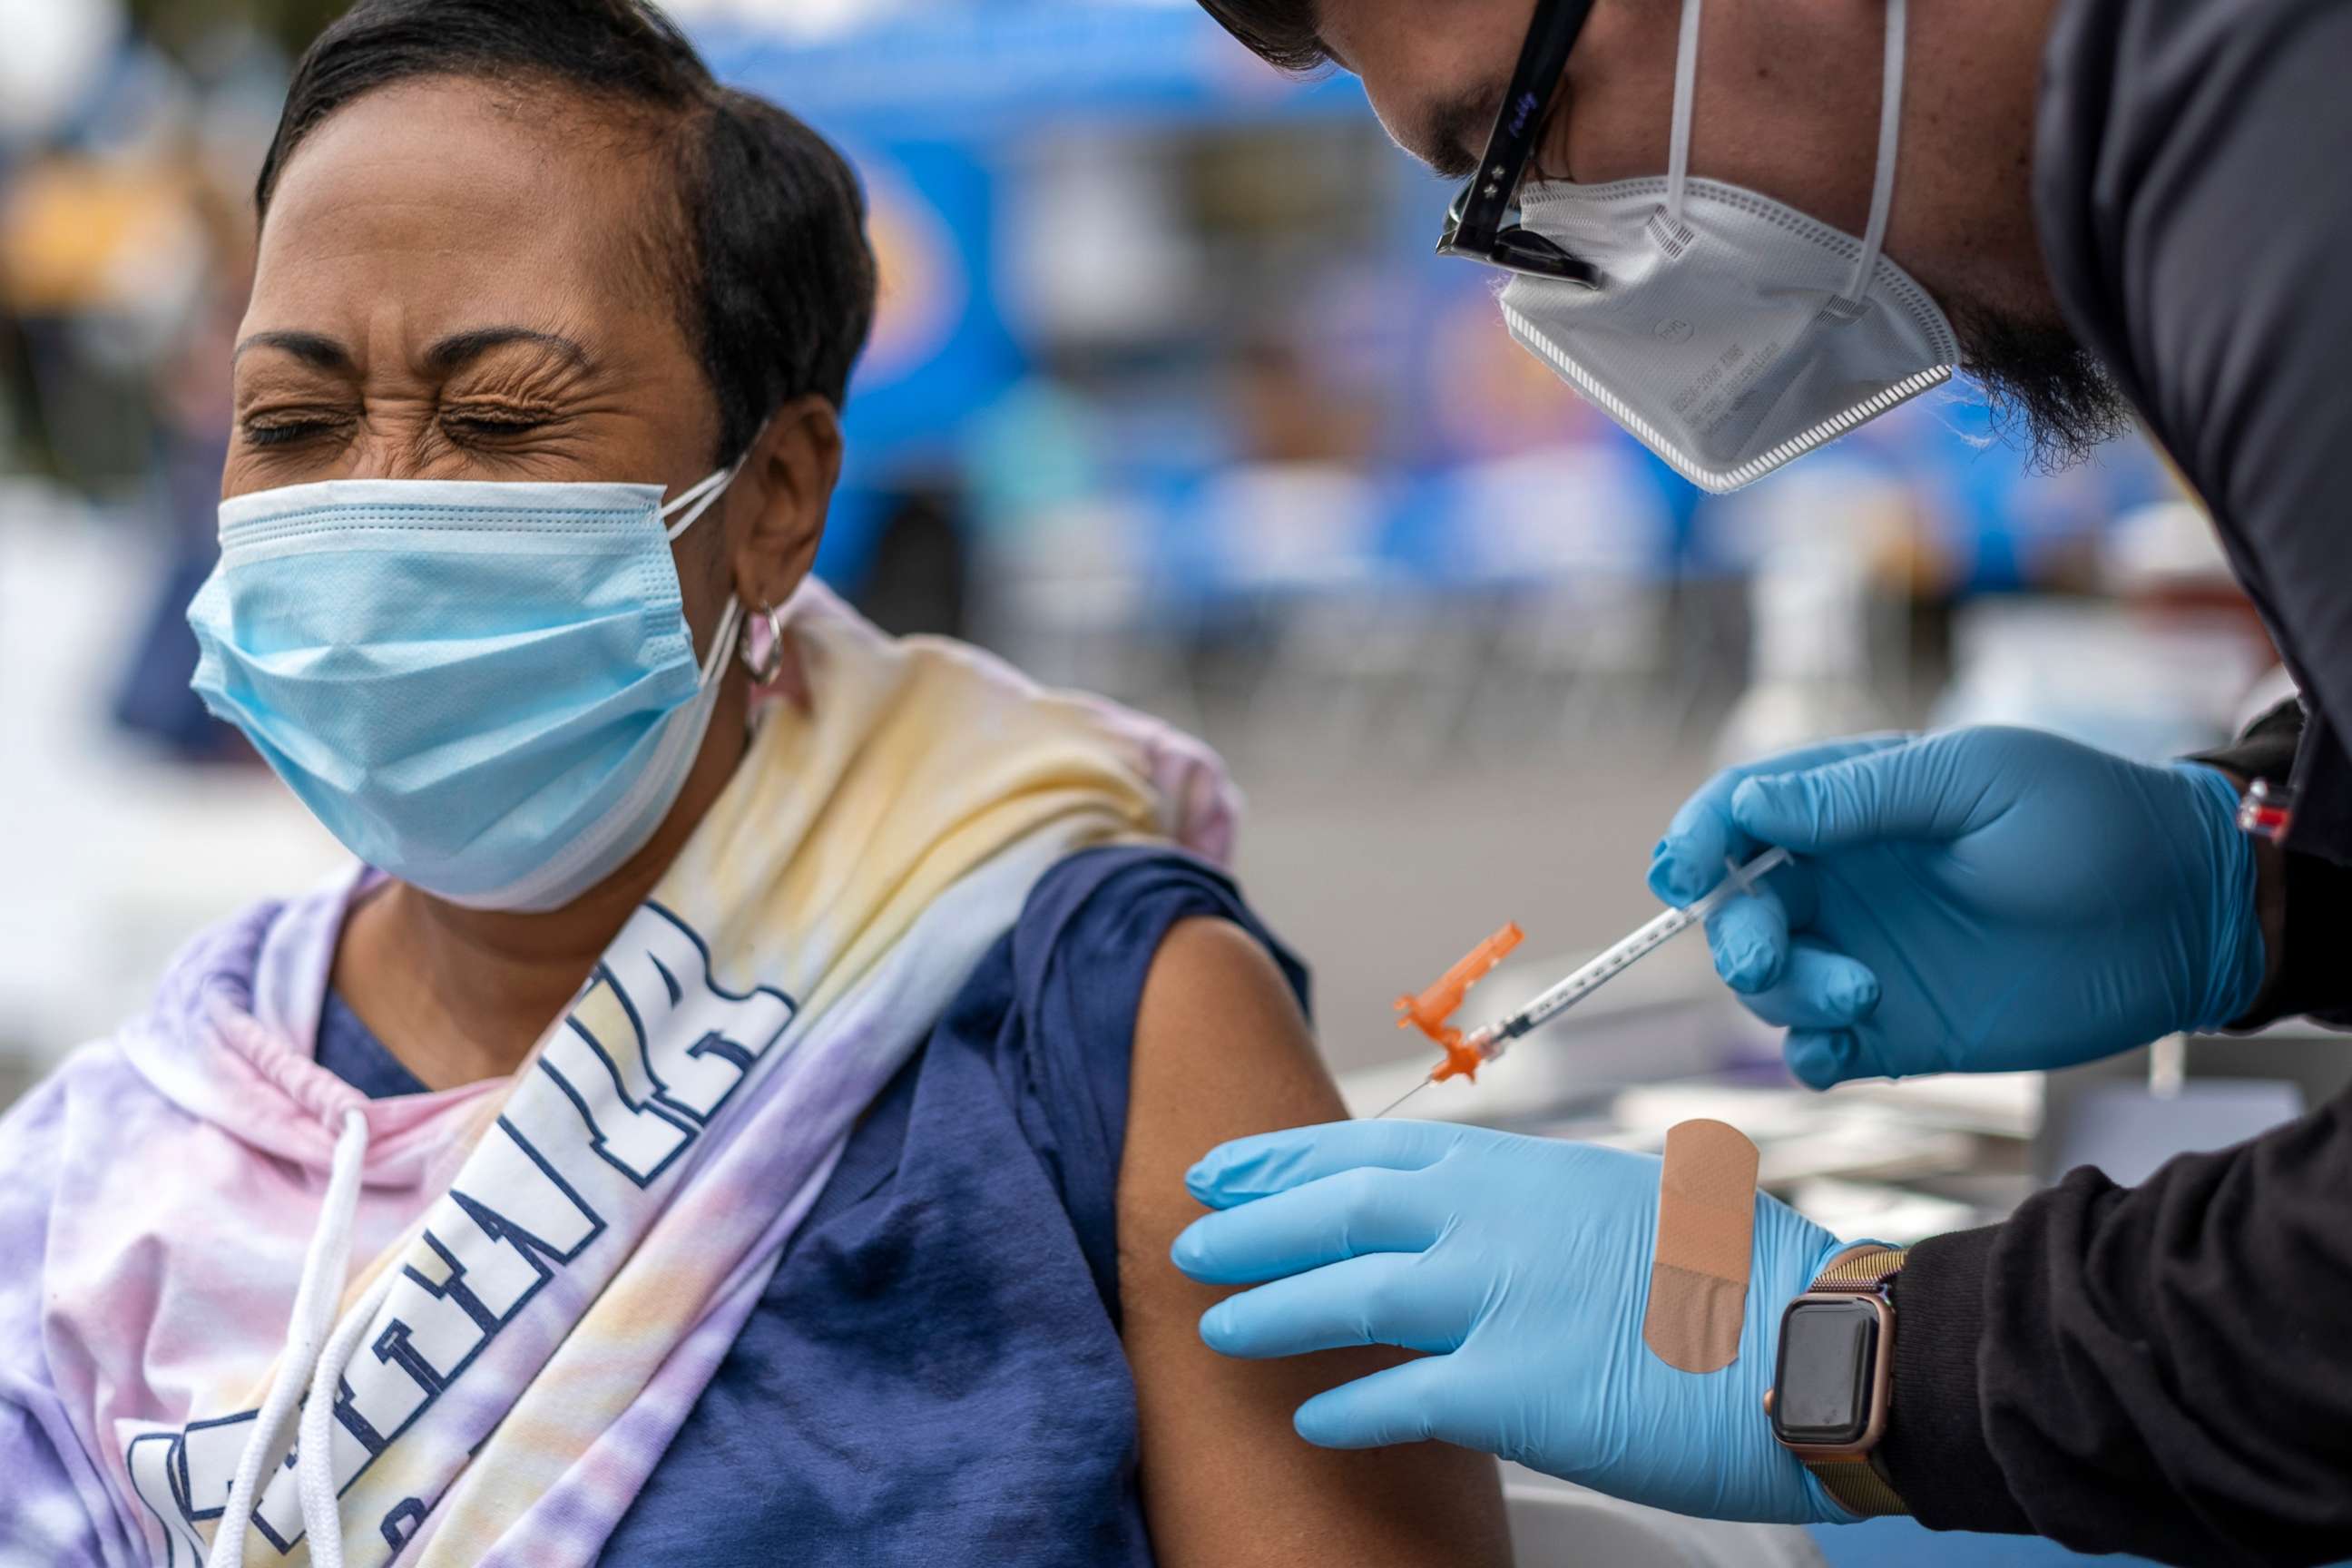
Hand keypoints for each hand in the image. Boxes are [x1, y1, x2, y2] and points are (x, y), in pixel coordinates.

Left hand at [1172, 1120, 1851, 1523]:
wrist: (1819, 1340)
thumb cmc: (1740, 1275)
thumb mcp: (1626, 1198)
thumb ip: (1537, 1204)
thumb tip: (1476, 1216)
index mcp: (1523, 1169)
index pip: (1375, 1149)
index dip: (1287, 1159)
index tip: (1225, 1167)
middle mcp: (1497, 1221)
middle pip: (1341, 1211)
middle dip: (1253, 1223)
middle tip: (1189, 1236)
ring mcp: (1502, 1300)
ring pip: (1348, 1295)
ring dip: (1271, 1309)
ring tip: (1215, 1327)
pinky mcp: (1519, 1388)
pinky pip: (1401, 1398)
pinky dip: (1348, 1410)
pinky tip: (1312, 1423)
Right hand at [1649, 727, 2264, 1087]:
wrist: (2187, 916)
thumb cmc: (2091, 820)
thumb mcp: (1975, 779)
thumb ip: (1857, 795)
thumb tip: (1748, 803)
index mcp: (1852, 804)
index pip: (1738, 810)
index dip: (1697, 837)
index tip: (1683, 871)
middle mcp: (1844, 880)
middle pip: (1735, 907)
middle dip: (1734, 931)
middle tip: (1775, 952)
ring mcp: (1864, 954)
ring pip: (1766, 983)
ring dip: (1783, 992)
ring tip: (1863, 996)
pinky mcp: (1896, 1028)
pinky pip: (1815, 1050)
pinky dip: (1808, 1055)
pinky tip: (1843, 1048)